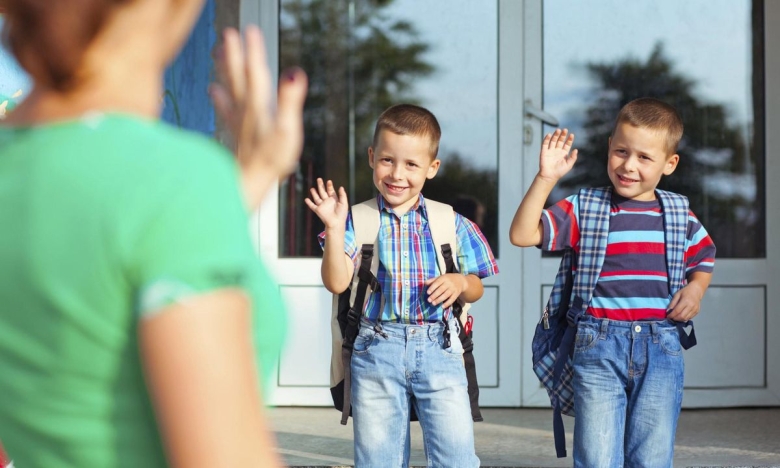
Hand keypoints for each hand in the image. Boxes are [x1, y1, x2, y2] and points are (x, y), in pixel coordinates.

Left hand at [210, 25, 307, 207]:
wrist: (248, 184)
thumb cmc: (270, 161)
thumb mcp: (288, 130)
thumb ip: (290, 101)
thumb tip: (294, 72)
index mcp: (259, 106)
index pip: (256, 72)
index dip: (253, 50)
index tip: (250, 29)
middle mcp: (245, 110)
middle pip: (238, 76)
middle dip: (234, 54)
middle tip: (228, 33)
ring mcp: (239, 122)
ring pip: (229, 88)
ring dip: (224, 69)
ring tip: (217, 52)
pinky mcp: (236, 133)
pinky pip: (225, 108)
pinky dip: (218, 96)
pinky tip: (212, 89)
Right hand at [304, 178, 348, 229]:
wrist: (336, 222)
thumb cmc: (341, 214)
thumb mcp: (344, 203)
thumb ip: (342, 195)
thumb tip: (341, 187)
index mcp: (334, 200)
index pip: (331, 191)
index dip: (329, 186)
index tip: (329, 181)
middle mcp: (327, 202)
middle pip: (323, 192)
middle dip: (321, 185)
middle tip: (319, 179)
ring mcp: (322, 206)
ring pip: (317, 198)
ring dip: (314, 193)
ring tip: (312, 188)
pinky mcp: (318, 210)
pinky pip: (312, 206)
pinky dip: (309, 203)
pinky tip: (306, 199)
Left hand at [424, 274, 467, 308]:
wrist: (461, 281)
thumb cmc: (447, 279)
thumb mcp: (441, 277)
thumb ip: (433, 280)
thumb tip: (424, 283)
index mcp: (444, 278)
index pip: (437, 282)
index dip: (432, 288)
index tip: (427, 292)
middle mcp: (449, 283)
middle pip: (441, 290)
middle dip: (435, 295)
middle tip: (429, 300)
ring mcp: (453, 289)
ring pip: (446, 295)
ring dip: (439, 300)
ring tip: (433, 303)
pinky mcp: (456, 294)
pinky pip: (452, 299)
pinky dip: (447, 303)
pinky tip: (442, 307)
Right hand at [538, 128, 577, 182]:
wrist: (549, 176)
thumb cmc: (560, 171)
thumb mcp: (569, 165)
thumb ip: (573, 157)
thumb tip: (576, 149)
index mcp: (563, 153)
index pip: (567, 144)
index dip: (569, 139)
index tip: (571, 135)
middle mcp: (557, 151)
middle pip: (560, 141)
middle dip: (563, 135)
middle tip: (565, 130)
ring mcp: (550, 151)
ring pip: (553, 140)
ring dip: (555, 135)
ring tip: (558, 130)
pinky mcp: (544, 152)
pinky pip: (545, 144)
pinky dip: (547, 139)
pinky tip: (549, 134)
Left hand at [667, 282, 704, 321]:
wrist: (696, 290)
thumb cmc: (685, 291)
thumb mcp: (677, 295)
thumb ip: (672, 303)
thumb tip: (668, 311)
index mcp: (685, 301)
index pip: (677, 311)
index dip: (672, 315)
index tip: (668, 316)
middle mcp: (691, 306)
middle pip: (682, 316)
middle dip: (675, 318)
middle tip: (671, 317)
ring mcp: (695, 310)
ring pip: (686, 318)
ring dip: (679, 319)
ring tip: (675, 317)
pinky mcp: (697, 312)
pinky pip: (690, 318)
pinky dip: (684, 318)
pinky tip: (681, 316)